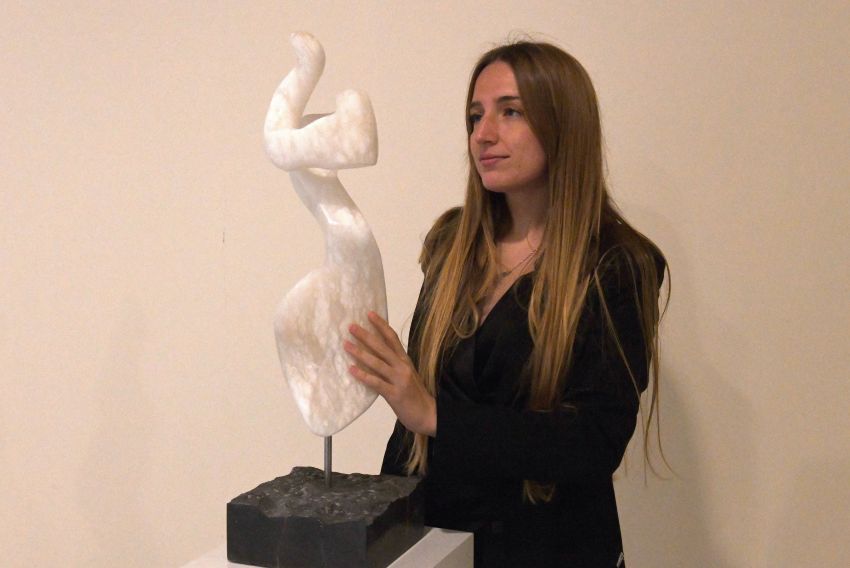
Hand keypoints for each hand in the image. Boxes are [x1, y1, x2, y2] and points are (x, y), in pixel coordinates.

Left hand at [345, 311, 436, 436]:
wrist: (428, 414)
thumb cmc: (414, 394)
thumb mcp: (406, 374)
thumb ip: (392, 364)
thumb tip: (373, 354)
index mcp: (405, 360)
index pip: (392, 338)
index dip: (381, 325)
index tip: (369, 314)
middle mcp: (402, 366)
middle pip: (382, 347)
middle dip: (366, 335)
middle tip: (351, 326)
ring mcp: (399, 379)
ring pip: (377, 363)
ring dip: (360, 353)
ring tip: (346, 345)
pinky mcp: (395, 393)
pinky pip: (376, 382)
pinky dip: (363, 375)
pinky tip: (352, 370)